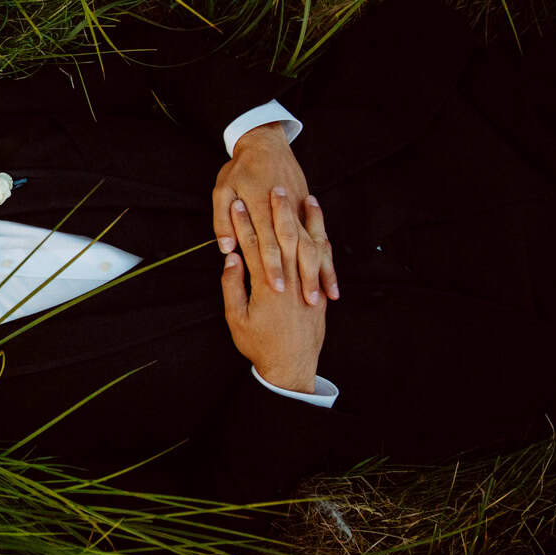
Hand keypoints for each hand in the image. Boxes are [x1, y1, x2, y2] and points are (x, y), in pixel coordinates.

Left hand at [212, 123, 338, 303]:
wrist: (265, 142)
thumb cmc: (240, 168)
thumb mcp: (222, 190)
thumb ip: (222, 220)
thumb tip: (226, 249)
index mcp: (261, 209)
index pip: (268, 244)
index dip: (273, 267)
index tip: (277, 288)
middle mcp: (284, 214)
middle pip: (297, 249)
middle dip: (303, 277)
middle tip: (307, 303)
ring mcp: (300, 213)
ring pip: (314, 247)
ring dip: (320, 273)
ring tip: (324, 298)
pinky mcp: (308, 212)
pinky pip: (322, 240)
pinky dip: (328, 261)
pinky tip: (332, 281)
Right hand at [219, 193, 327, 393]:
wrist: (291, 367)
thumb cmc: (258, 345)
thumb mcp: (236, 319)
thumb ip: (233, 287)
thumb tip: (232, 258)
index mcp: (266, 285)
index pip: (253, 245)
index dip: (243, 223)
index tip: (236, 203)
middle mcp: (290, 280)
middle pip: (284, 237)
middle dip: (278, 211)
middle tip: (274, 187)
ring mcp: (307, 285)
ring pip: (308, 245)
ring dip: (307, 221)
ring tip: (306, 197)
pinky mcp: (319, 291)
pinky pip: (323, 261)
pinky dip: (322, 241)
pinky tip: (321, 228)